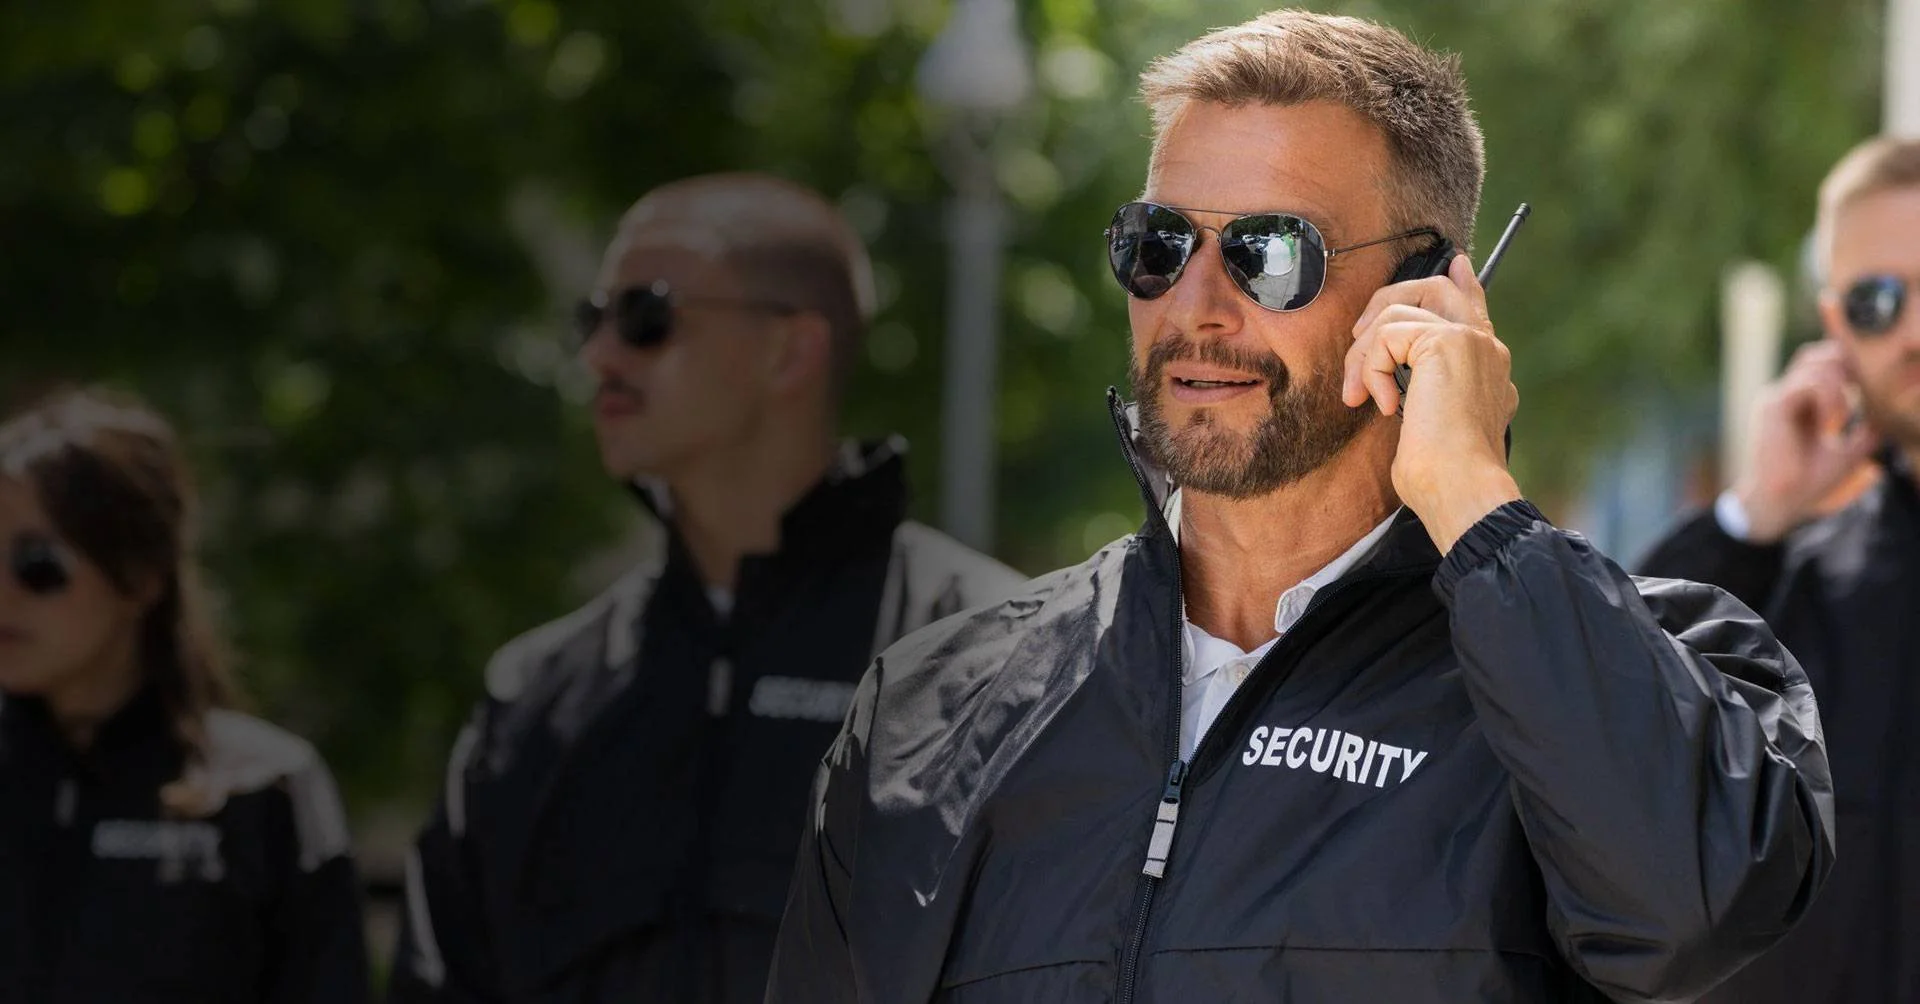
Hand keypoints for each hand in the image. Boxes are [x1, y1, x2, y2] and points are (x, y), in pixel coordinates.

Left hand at [1344, 253, 1521, 553]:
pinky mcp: (1447, 342)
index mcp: (1489, 365)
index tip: (1456, 263)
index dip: (1463, 283)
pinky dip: (1370, 368)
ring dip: (1363, 354)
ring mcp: (1470, 340)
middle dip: (1387, 302)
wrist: (1463, 488)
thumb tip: (1395, 389)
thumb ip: (1425, 392)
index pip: (1475, 308)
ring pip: (1398, 310)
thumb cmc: (1443, 476)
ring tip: (1359, 395)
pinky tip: (1384, 405)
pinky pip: (1386, 334)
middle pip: (1435, 288)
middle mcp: (1487, 347)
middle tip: (1359, 338)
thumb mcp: (1431, 426)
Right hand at [1731, 340, 1876, 542]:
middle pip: (1816, 354)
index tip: (1870, 386)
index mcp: (1801, 404)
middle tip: (1861, 392)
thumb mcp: (1849, 452)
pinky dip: (1827, 397)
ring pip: (1813, 363)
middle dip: (1844, 365)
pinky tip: (1832, 423)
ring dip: (1838, 383)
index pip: (1824, 365)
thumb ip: (1865, 432)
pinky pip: (1805, 384)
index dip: (1849, 366)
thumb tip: (1886, 418)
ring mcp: (1777, 398)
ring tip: (1842, 417)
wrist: (1782, 503)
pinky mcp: (1772, 407)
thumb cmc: (1809, 481)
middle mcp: (1786, 395)